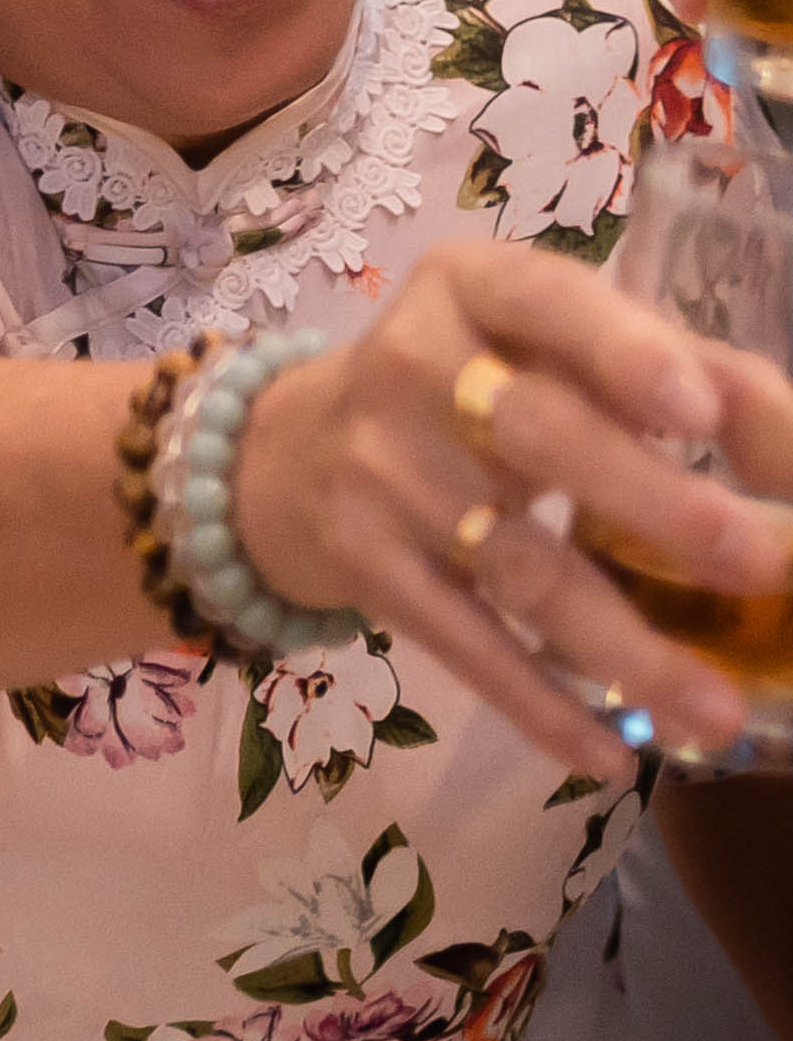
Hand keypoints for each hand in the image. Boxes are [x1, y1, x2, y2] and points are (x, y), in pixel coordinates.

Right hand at [233, 237, 792, 764]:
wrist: (294, 453)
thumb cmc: (478, 385)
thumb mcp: (562, 348)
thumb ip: (696, 376)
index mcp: (474, 289)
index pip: (546, 301)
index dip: (622, 352)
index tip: (697, 415)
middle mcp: (412, 366)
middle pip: (536, 434)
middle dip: (653, 502)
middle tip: (760, 563)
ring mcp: (378, 470)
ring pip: (512, 563)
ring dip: (621, 643)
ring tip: (715, 711)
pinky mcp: (363, 564)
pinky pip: (460, 639)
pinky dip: (536, 701)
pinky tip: (606, 752)